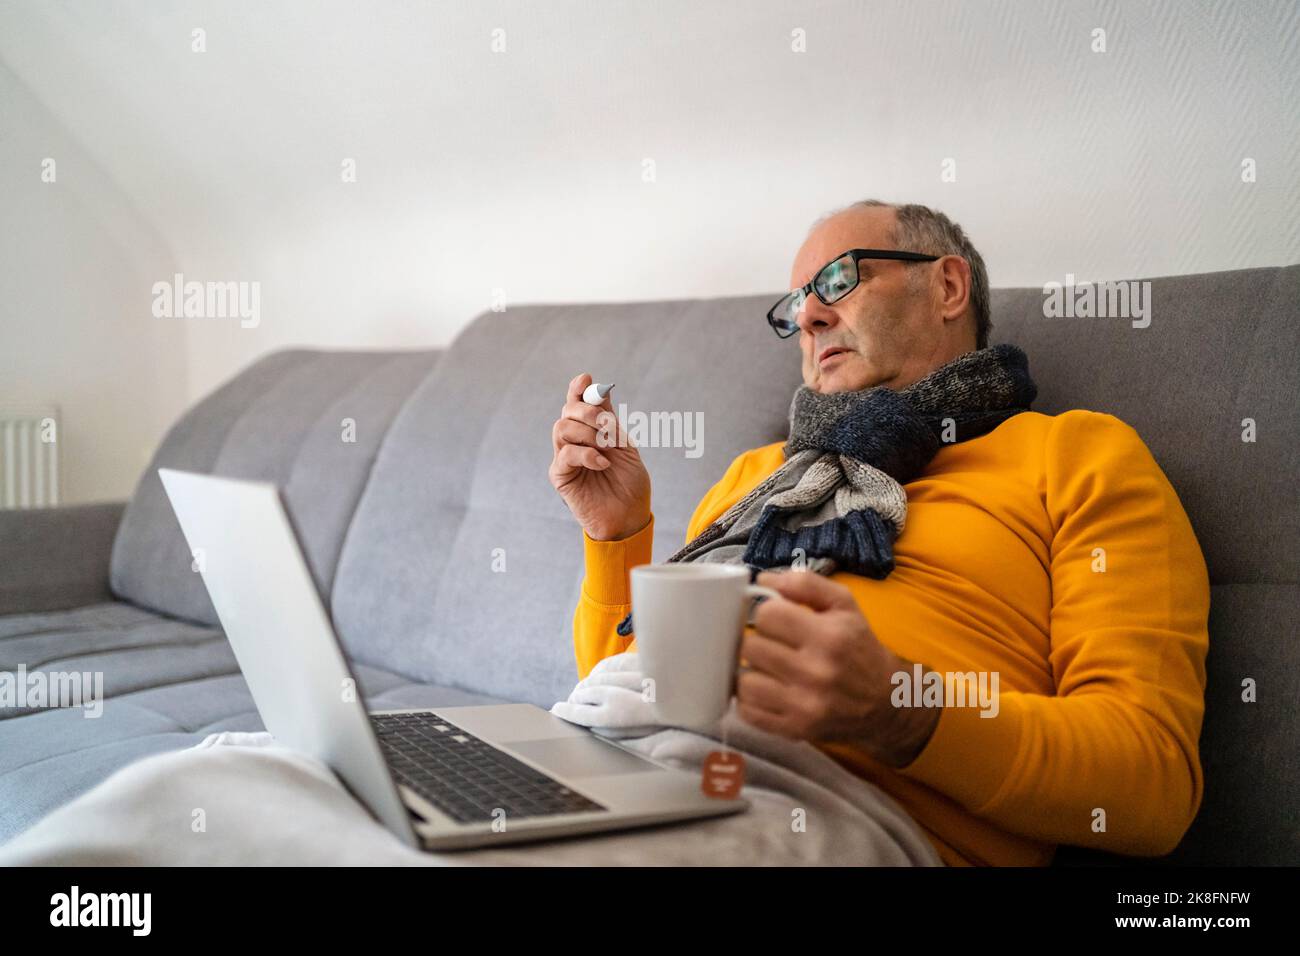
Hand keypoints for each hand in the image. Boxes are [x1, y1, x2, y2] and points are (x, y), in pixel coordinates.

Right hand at [549, 372, 651, 540]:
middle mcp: (574, 441)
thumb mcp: (625, 446)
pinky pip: (565, 454)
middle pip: (567, 411)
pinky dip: (586, 454)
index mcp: (590, 431)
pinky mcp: (561, 476)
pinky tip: (603, 463)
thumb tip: (600, 390)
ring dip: (588, 432)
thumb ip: (610, 420)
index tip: (586, 379)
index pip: (576, 403)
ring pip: (561, 428)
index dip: (577, 388)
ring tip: (607, 446)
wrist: (630, 516)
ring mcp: (565, 458)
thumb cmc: (629, 483)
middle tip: (608, 425)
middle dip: (589, 412)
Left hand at [735, 570, 940, 767]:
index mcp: (828, 636)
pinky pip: (748, 712)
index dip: (767, 613)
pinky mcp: (795, 730)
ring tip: (768, 668)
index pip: (767, 615)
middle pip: (751, 647)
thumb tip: (762, 579)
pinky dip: (750, 700)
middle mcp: (816, 672)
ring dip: (751, 671)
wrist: (885, 701)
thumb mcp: (844, 605)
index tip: (777, 620)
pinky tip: (766, 690)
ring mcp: (804, 706)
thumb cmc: (859, 647)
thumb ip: (805, 584)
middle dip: (758, 641)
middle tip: (772, 644)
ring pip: (744, 681)